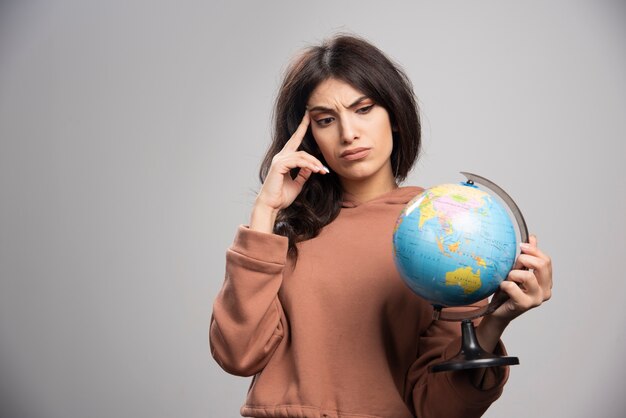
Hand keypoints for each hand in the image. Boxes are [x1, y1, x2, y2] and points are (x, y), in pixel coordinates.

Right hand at [250, 112, 328, 232]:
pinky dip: (308, 165)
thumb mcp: (297, 183)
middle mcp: (281, 157)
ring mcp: (279, 160)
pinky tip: (316, 170)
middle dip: (303, 127)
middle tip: (313, 119)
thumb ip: (303, 174)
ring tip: (323, 170)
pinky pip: (297, 162)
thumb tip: (311, 167)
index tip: (308, 115)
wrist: (271, 206)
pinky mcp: (279, 166)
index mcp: (284, 159)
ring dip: (314, 162)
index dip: (301, 128)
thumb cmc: (282, 196)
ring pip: (301, 154)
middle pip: (296, 141)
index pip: (294, 141)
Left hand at [491, 234, 552, 322]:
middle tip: (513, 264)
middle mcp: (546, 290)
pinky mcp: (524, 305)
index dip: (533, 250)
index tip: (520, 246)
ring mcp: (537, 299)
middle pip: (542, 265)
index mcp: (546, 281)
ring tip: (508, 278)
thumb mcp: (517, 269)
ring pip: (528, 276)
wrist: (497, 311)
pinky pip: (513, 287)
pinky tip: (502, 286)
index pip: (546, 261)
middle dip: (524, 259)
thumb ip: (527, 255)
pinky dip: (505, 284)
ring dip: (513, 273)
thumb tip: (533, 237)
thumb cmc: (507, 290)